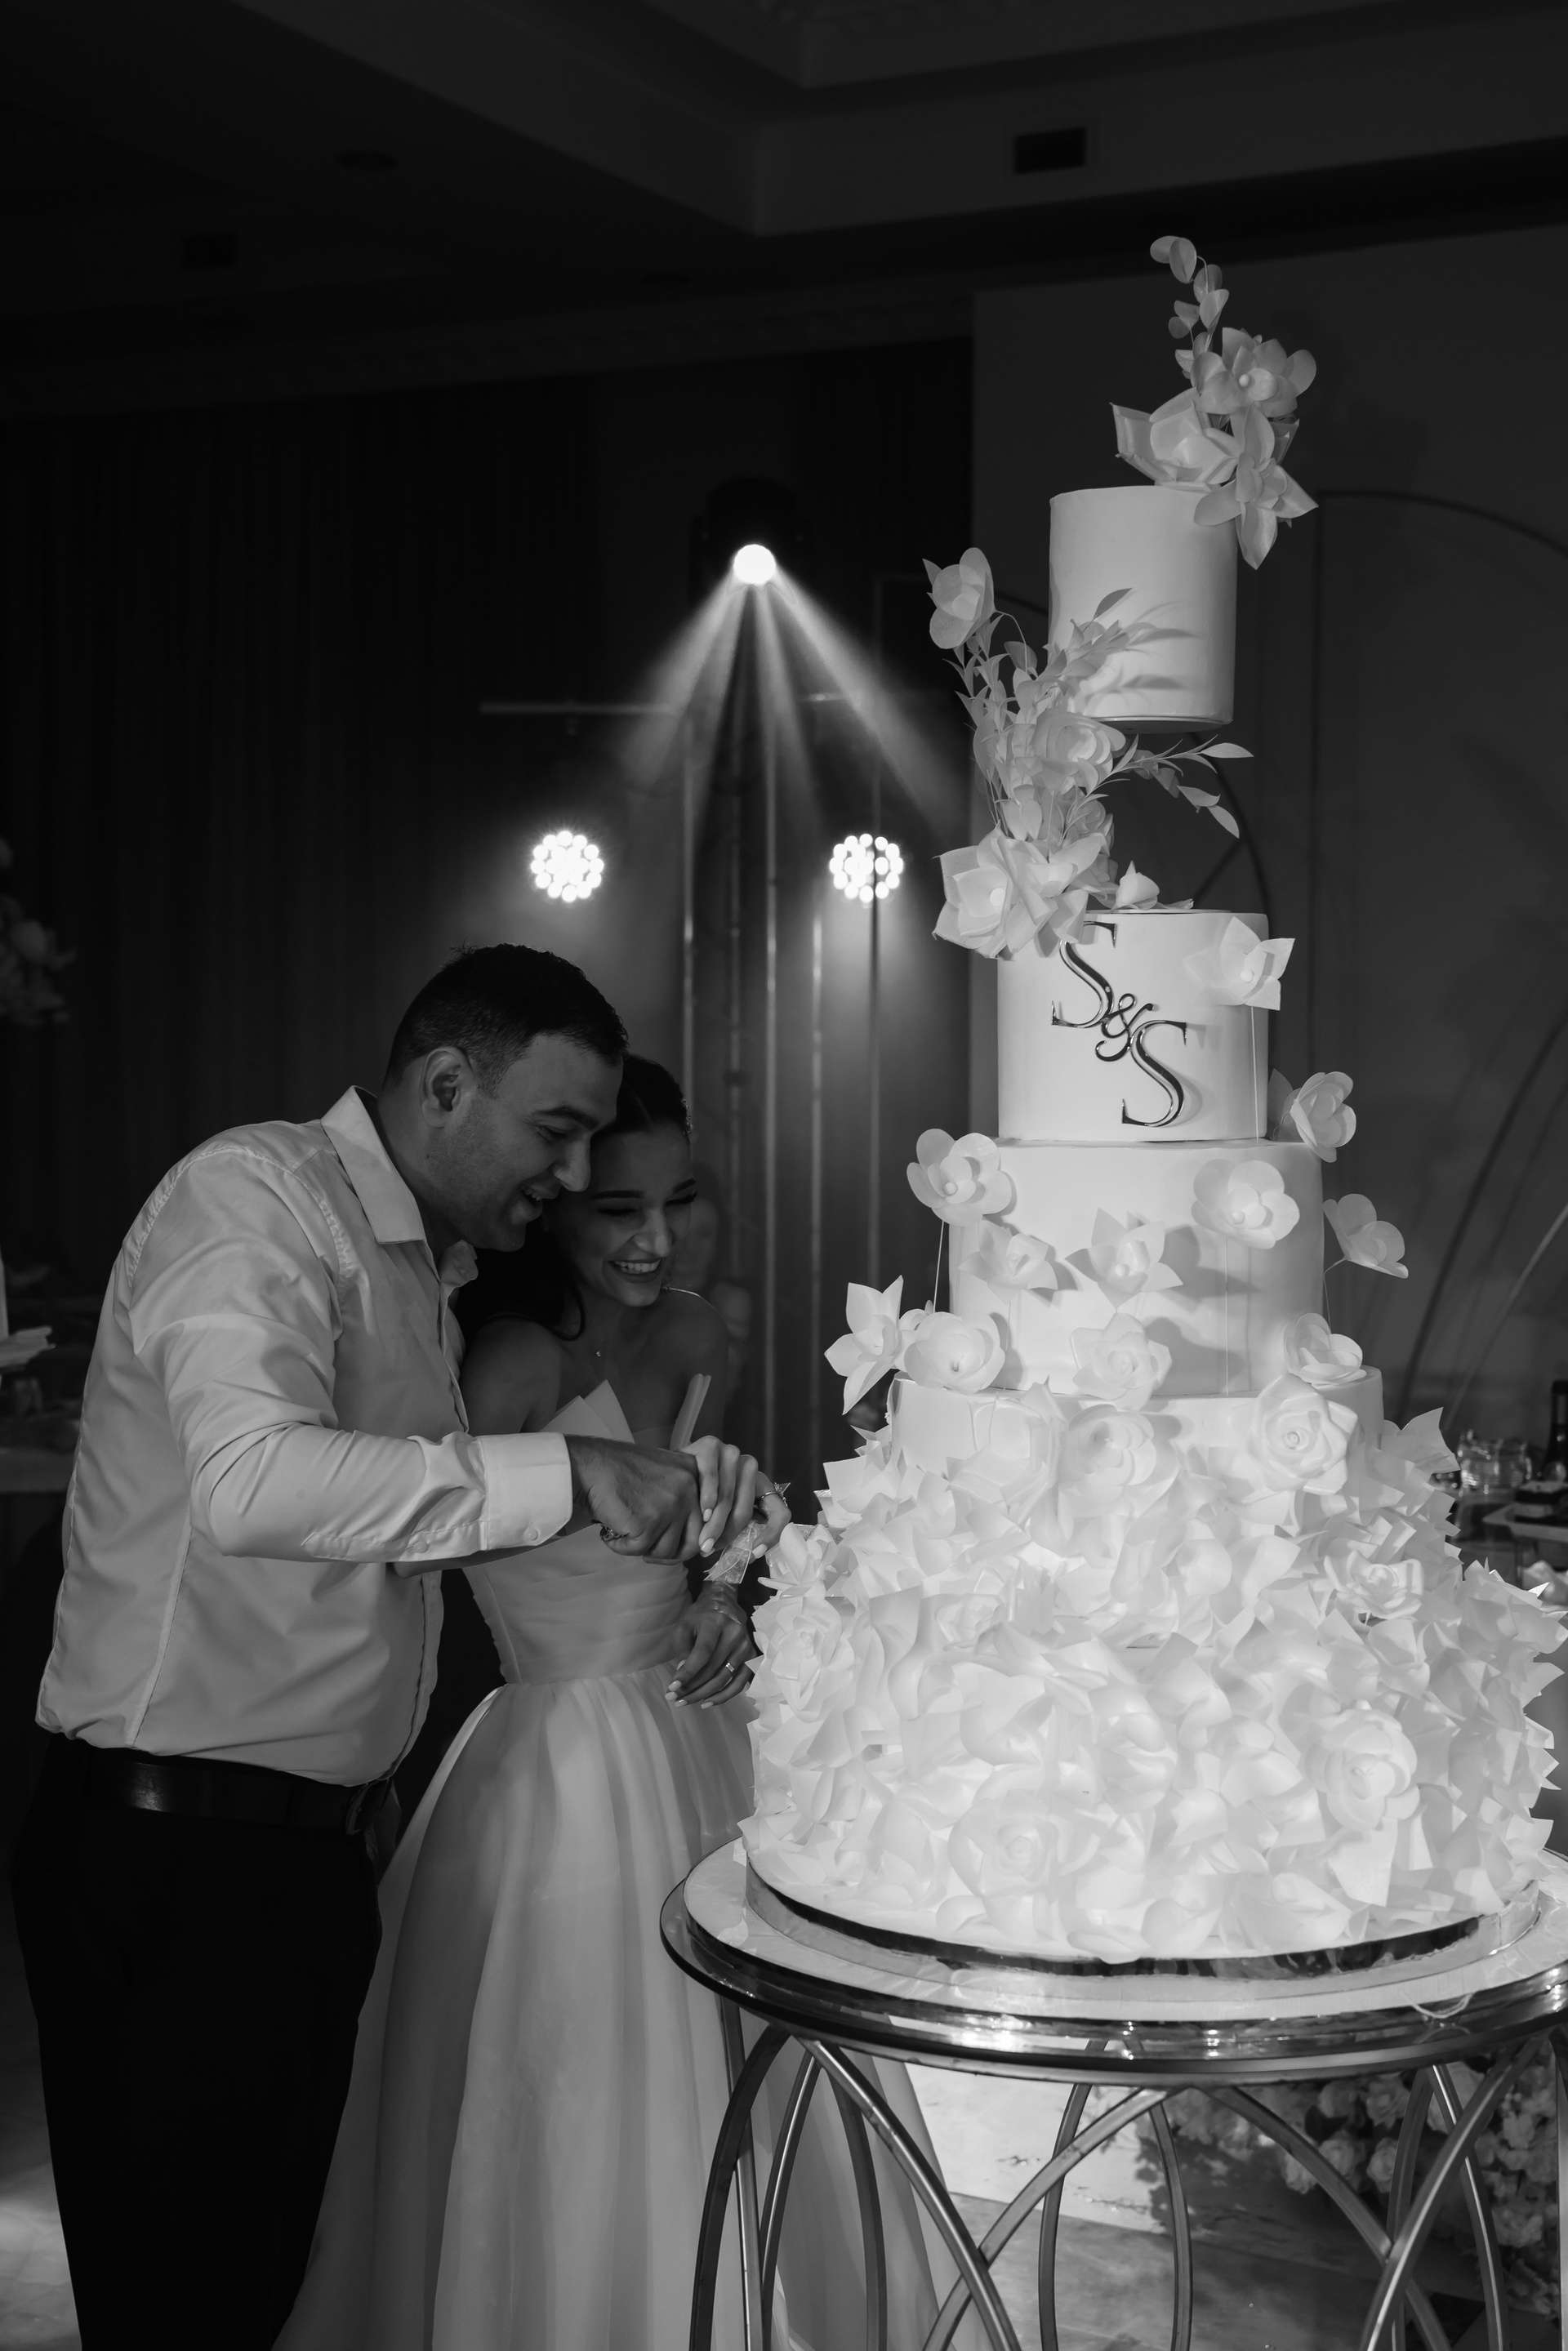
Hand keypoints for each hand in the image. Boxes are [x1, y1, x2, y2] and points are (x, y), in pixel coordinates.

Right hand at [565, 1436, 700, 1560]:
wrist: (590, 1464)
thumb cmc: (619, 1470)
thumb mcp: (664, 1473)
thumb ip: (682, 1497)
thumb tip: (696, 1540)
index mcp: (694, 1475)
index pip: (706, 1521)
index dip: (690, 1540)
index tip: (673, 1546)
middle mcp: (688, 1489)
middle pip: (693, 1542)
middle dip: (671, 1554)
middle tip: (649, 1552)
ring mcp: (670, 1506)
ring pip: (666, 1551)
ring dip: (644, 1550)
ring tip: (625, 1536)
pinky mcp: (649, 1523)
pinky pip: (640, 1550)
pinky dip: (622, 1547)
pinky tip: (611, 1534)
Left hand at [667, 1589, 755, 1707]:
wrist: (724, 1602)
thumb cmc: (701, 1615)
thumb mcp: (685, 1624)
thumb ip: (683, 1648)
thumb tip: (682, 1674)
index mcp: (716, 1623)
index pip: (702, 1653)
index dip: (687, 1673)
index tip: (672, 1688)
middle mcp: (734, 1635)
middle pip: (712, 1669)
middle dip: (690, 1688)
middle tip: (673, 1698)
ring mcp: (745, 1647)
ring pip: (724, 1679)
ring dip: (703, 1694)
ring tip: (685, 1702)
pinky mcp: (751, 1657)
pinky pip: (739, 1683)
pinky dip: (723, 1696)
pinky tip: (707, 1702)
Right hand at [680, 1436, 761, 1555]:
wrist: (668, 1474)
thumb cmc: (698, 1500)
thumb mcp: (723, 1516)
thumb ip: (735, 1530)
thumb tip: (748, 1555)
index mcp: (760, 1486)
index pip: (779, 1511)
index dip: (771, 1535)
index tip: (755, 1552)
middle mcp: (749, 1467)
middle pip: (745, 1508)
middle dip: (727, 1534)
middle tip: (710, 1549)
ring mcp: (731, 1453)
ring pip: (728, 1497)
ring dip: (715, 1523)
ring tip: (703, 1540)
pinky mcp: (711, 1445)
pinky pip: (711, 1477)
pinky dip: (707, 1497)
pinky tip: (701, 1512)